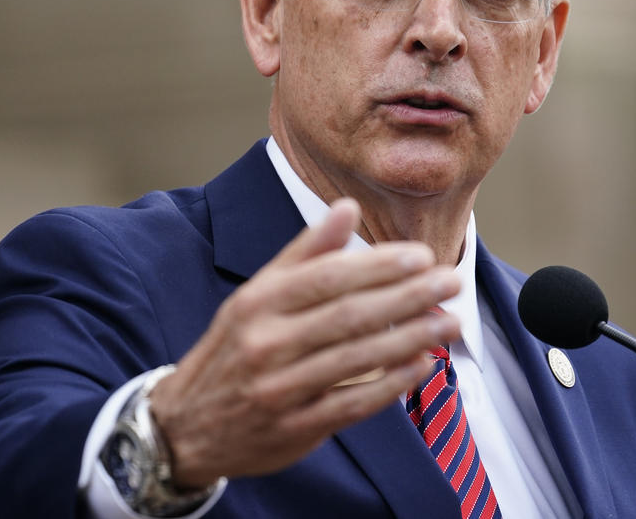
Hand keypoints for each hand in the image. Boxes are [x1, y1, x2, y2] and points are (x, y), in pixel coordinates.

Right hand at [147, 198, 461, 486]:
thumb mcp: (257, 294)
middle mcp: (266, 343)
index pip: (329, 276)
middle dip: (408, 296)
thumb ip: (306, 252)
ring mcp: (279, 389)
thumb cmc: (235, 347)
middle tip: (451, 282)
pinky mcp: (294, 429)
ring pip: (356, 358)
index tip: (422, 256)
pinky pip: (352, 404)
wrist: (184, 426)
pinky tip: (422, 365)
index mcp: (259, 302)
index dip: (379, 265)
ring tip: (450, 321)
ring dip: (410, 338)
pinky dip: (390, 385)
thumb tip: (347, 206)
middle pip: (349, 315)